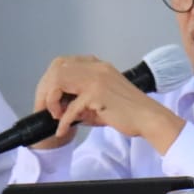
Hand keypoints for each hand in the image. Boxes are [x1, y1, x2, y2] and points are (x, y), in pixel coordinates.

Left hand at [31, 55, 183, 152]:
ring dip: (50, 101)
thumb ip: (81, 97)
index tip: (47, 99)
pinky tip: (62, 130)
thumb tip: (59, 107)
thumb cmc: (129, 111)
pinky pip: (70, 108)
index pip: (63, 63)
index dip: (49, 80)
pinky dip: (63, 121)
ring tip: (55, 116)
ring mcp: (97, 80)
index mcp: (98, 66)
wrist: (149, 118)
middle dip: (45, 91)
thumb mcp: (101, 98)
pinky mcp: (97, 95)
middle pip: (56, 70)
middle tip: (44, 109)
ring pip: (58, 82)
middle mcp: (96, 68)